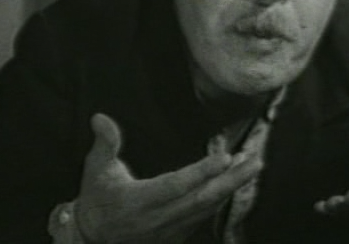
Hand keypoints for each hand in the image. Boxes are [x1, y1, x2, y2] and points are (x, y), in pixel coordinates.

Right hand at [75, 113, 261, 242]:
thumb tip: (100, 117)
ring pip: (208, 208)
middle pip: (202, 199)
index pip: (176, 187)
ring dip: (232, 186)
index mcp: (139, 202)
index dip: (201, 173)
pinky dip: (223, 197)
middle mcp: (159, 219)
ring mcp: (171, 230)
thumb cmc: (96, 199)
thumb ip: (105, 143)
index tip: (225, 157)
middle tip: (254, 160)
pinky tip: (235, 181)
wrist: (93, 238)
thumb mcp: (95, 170)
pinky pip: (205, 215)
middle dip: (231, 180)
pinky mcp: (177, 234)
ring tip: (252, 165)